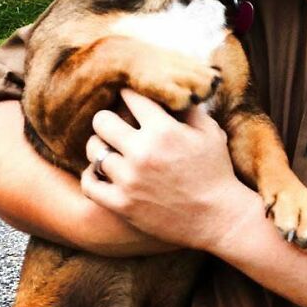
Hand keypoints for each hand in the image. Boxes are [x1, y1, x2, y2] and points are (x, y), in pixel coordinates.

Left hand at [80, 88, 246, 249]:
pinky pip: (89, 184)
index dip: (129, 94)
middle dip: (109, 118)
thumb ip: (187, 108)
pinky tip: (101, 171)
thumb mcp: (209, 131)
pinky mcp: (121, 204)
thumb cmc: (215, 171)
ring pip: (93, 150)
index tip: (130, 97)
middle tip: (116, 123)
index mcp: (163, 130)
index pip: (131, 97)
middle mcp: (142, 152)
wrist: (217, 217)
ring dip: (101, 145)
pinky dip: (91, 175)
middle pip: (102, 121)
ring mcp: (129, 180)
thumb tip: (170, 90)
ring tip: (110, 147)